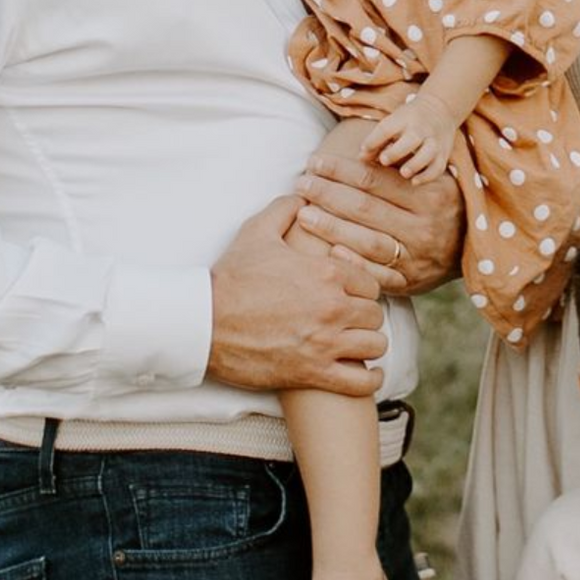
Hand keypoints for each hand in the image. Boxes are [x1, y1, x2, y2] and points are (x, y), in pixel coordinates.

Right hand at [207, 196, 386, 395]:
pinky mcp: (313, 373)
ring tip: (356, 344)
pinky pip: (362, 384)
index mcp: (326, 274)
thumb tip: (303, 196)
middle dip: (365, 316)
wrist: (203, 323)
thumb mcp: (256, 232)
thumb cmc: (231, 278)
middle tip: (351, 319)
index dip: (362, 289)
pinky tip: (365, 373)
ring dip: (368, 345)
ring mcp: (324, 343)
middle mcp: (332, 308)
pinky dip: (369, 380)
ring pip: (375, 345)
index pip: (371, 283)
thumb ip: (285, 209)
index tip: (350, 295)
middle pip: (375, 314)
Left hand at [295, 149, 464, 293]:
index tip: (314, 162)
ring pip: (367, 240)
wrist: (475, 250)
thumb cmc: (444, 208)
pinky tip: (330, 252)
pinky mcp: (410, 281)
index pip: (374, 179)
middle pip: (365, 208)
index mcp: (429, 195)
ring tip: (303, 214)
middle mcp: (423, 226)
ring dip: (331, 227)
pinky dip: (354, 264)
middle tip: (301, 184)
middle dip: (328, 194)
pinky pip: (378, 275)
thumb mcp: (435, 182)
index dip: (340, 170)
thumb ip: (402, 172)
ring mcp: (416, 256)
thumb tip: (360, 152)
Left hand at [362, 92, 460, 183]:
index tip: (364, 150)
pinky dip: (428, 175)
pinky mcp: (443, 153)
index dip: (374, 139)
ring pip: (428, 152)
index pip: (388, 128)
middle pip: (412, 138)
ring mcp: (434, 141)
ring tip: (403, 173)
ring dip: (416, 164)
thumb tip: (361, 158)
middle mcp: (420, 128)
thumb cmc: (408, 120)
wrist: (441, 108)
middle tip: (384, 160)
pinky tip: (415, 182)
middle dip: (397, 151)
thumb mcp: (393, 122)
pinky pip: (438, 166)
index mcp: (404, 118)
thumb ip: (376, 140)